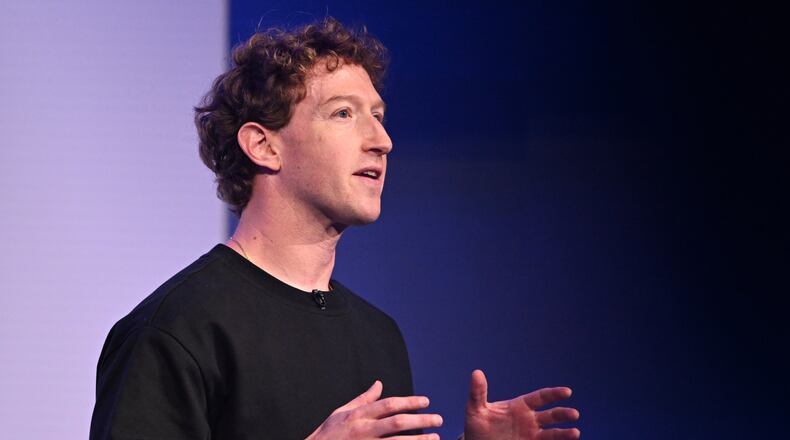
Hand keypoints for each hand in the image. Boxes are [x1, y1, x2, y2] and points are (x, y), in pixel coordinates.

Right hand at [306, 380, 442, 439]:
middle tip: (438, 419)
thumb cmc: (328, 433)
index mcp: (359, 415)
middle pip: (397, 423)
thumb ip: (364, 399)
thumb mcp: (342, 412)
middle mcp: (363, 430)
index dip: (409, 402)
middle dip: (420, 420)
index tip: (426, 401)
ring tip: (436, 438)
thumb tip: (379, 383)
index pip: (389, 405)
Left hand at [463, 370, 579, 439]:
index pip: (540, 397)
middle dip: (563, 414)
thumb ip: (478, 392)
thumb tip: (476, 373)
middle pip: (551, 415)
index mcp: (520, 406)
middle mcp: (529, 420)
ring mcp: (531, 435)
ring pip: (552, 433)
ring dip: (564, 433)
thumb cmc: (477, 426)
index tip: (567, 391)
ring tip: (575, 433)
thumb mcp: (475, 409)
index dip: (554, 394)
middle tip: (574, 414)